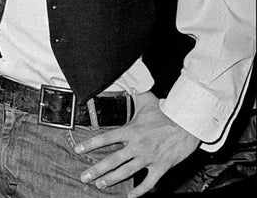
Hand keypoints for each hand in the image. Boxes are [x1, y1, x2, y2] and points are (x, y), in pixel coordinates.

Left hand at [75, 91, 198, 196]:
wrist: (189, 124)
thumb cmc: (166, 113)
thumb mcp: (146, 101)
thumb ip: (133, 93)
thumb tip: (124, 81)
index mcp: (130, 131)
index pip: (105, 138)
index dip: (90, 144)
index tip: (78, 150)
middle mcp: (137, 146)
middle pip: (112, 160)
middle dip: (96, 169)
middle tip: (84, 176)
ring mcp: (149, 158)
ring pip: (126, 172)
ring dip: (112, 179)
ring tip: (100, 184)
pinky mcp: (161, 167)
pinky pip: (149, 182)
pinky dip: (140, 191)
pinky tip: (130, 196)